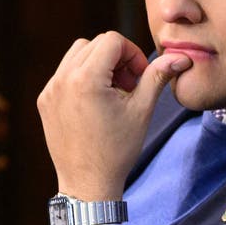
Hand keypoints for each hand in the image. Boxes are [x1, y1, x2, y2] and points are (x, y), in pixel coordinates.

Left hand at [37, 31, 191, 199]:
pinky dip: (83, 75)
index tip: (140, 76)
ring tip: (113, 90)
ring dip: (99, 62)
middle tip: (129, 84)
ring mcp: (50, 90)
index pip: (112, 40)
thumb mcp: (141, 110)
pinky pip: (64, 71)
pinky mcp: (45, 100)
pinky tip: (96, 100)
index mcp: (86, 79)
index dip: (132, 53)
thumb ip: (157, 76)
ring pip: (77, 53)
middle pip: (95, 43)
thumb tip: (180, 57)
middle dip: (117, 57)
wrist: (87, 184)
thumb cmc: (117, 150)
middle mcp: (63, 79)